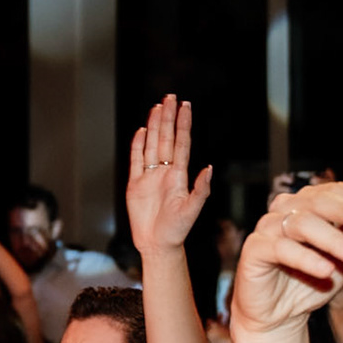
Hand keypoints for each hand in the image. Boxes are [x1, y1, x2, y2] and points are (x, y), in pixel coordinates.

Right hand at [126, 94, 213, 255]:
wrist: (157, 244)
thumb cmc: (177, 230)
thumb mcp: (192, 210)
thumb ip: (200, 189)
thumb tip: (208, 168)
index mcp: (179, 175)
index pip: (181, 143)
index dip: (183, 125)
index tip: (185, 107)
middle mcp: (164, 172)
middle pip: (166, 139)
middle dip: (168, 118)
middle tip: (170, 97)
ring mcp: (149, 177)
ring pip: (151, 145)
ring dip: (153, 127)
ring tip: (157, 108)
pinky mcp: (135, 185)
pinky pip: (136, 161)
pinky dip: (137, 146)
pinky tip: (141, 131)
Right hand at [232, 171, 342, 337]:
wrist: (280, 315)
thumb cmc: (312, 279)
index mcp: (305, 204)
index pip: (331, 191)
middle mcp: (283, 211)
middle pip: (315, 201)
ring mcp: (266, 229)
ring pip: (301, 223)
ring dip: (334, 240)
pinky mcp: (254, 251)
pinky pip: (280, 249)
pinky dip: (306, 258)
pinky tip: (326, 270)